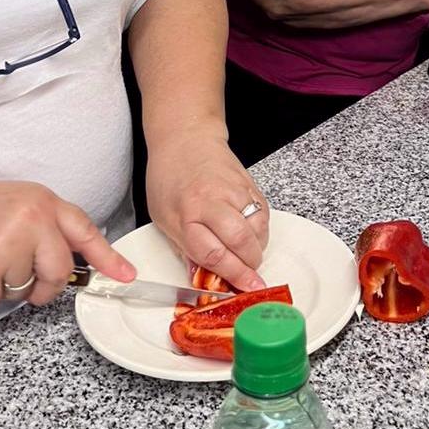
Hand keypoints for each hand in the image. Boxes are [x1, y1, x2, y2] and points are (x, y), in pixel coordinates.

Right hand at [0, 178, 135, 308]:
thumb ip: (42, 224)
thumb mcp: (13, 201)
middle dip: (46, 287)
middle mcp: (33, 221)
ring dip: (5, 286)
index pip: (84, 231)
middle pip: (59, 272)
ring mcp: (9, 247)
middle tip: (27, 286)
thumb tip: (67, 259)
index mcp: (42, 201)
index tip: (127, 275)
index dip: (108, 256)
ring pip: (25, 290)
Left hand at [146, 133, 268, 291]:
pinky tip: (252, 234)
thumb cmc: (169, 177)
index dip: (232, 276)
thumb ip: (185, 248)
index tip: (245, 289)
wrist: (186, 138)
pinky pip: (264, 213)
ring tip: (247, 253)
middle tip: (250, 276)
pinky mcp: (249, 183)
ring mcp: (234, 189)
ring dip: (257, 248)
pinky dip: (262, 229)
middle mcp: (212, 200)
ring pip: (258, 227)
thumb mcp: (163, 218)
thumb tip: (204, 277)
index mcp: (186, 213)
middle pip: (240, 240)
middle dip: (250, 265)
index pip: (213, 253)